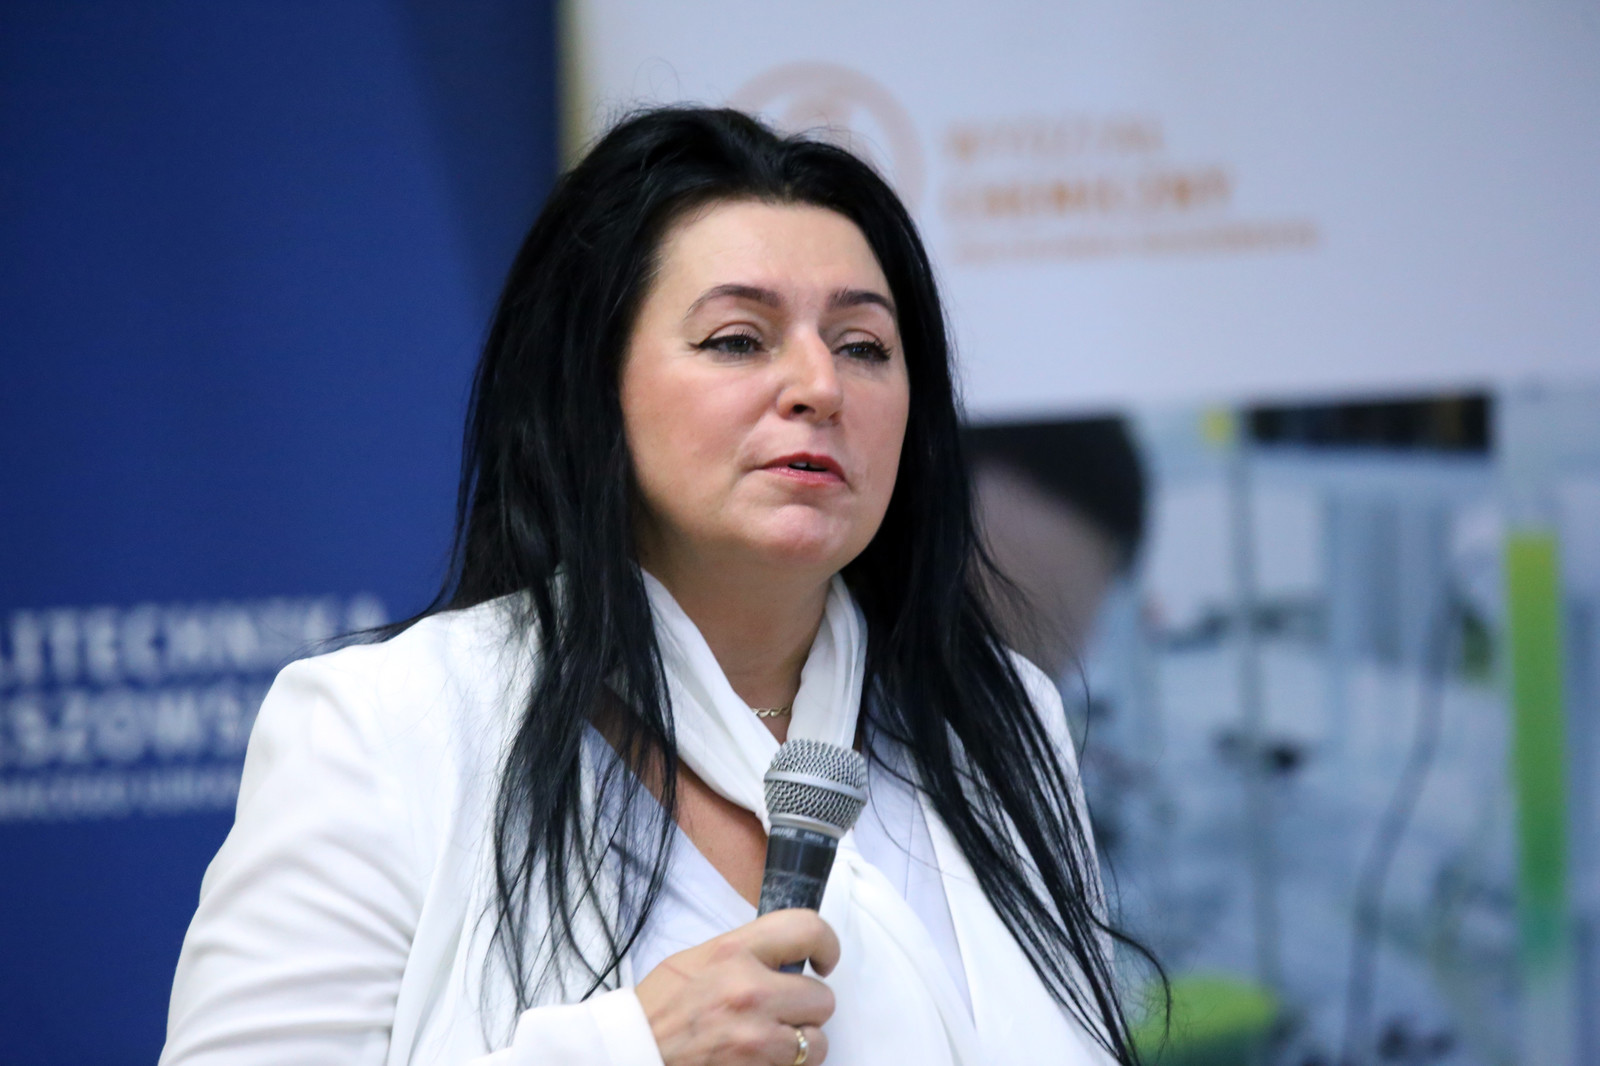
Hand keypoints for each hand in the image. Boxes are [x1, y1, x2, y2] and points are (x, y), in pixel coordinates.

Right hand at [634, 908, 838, 1064]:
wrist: (632, 1054)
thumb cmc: (659, 1010)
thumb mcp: (698, 959)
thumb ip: (746, 953)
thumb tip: (785, 957)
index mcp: (734, 953)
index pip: (807, 929)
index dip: (826, 945)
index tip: (823, 960)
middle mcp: (750, 992)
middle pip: (822, 997)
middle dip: (807, 1007)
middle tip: (783, 1010)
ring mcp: (755, 1038)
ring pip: (817, 1041)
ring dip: (801, 1043)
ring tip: (770, 1039)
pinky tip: (760, 1059)